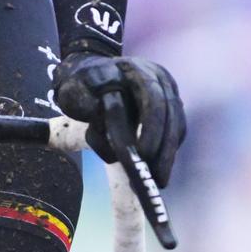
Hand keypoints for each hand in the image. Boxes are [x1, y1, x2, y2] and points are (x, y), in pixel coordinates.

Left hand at [53, 54, 185, 185]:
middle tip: (155, 178)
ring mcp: (167, 91)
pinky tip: (157, 170)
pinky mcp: (169, 106)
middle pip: (170, 116)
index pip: (152, 99)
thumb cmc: (79, 85)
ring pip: (176, 126)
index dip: (152, 127)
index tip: (143, 154)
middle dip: (164, 150)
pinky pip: (175, 131)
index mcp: (135, 70)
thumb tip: (107, 119)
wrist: (89, 74)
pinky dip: (168, 151)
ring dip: (168, 155)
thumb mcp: (74, 91)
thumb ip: (89, 105)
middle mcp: (157, 78)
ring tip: (158, 182)